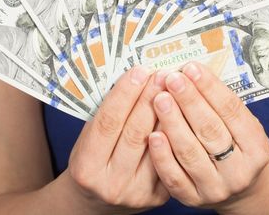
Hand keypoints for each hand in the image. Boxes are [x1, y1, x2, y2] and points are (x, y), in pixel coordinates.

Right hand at [68, 66, 169, 214]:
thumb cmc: (95, 157)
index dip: (124, 94)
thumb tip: (136, 79)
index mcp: (86, 167)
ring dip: (168, 112)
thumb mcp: (89, 138)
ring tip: (175, 87)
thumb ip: (108, 115)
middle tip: (162, 73)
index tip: (139, 70)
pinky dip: (176, 131)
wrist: (101, 197)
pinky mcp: (157, 196)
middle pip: (135, 133)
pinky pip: (171, 157)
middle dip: (149, 99)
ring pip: (158, 145)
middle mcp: (111, 183)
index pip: (108, 123)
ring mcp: (136, 193)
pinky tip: (182, 110)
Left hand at [148, 62, 268, 212]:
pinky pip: (174, 177)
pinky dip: (162, 156)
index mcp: (257, 147)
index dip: (210, 88)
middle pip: (211, 130)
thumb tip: (190, 73)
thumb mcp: (239, 125)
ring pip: (190, 152)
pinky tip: (152, 135)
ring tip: (159, 99)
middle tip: (172, 79)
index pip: (232, 111)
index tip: (191, 68)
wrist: (236, 187)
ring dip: (172, 123)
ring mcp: (216, 187)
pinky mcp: (193, 199)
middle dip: (189, 101)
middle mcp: (239, 170)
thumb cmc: (234, 145)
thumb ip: (218, 103)